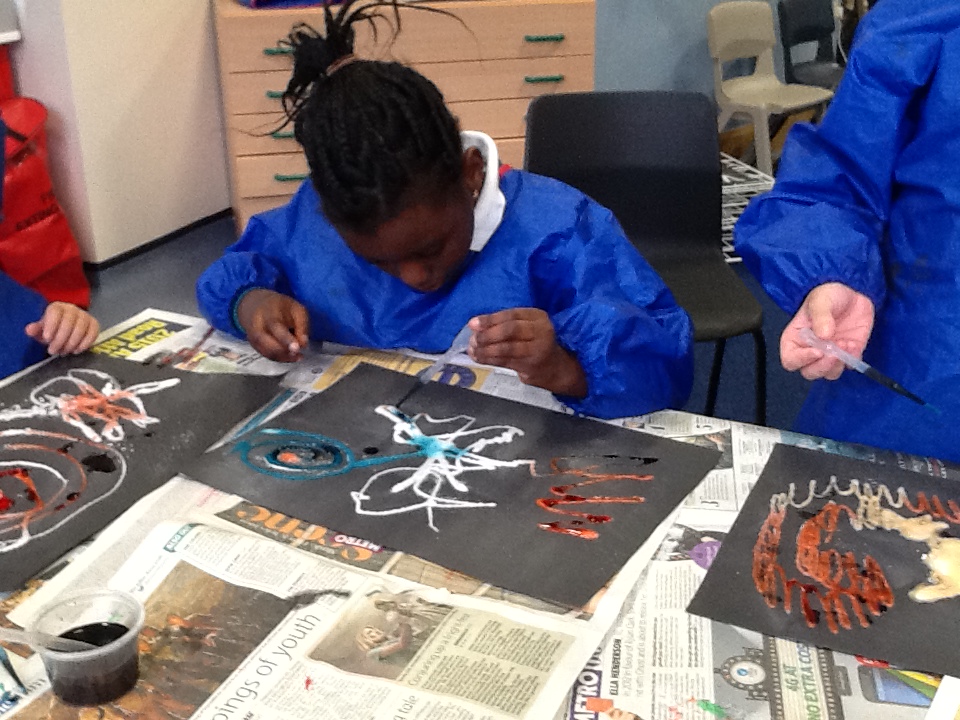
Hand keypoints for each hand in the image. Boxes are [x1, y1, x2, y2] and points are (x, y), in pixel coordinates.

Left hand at [25, 302, 99, 355]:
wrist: (66, 329)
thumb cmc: (52, 330)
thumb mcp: (41, 330)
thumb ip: (35, 330)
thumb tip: (29, 330)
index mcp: (57, 308)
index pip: (55, 312)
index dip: (51, 325)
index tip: (47, 338)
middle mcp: (72, 309)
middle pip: (69, 321)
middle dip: (61, 339)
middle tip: (53, 351)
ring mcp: (85, 316)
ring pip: (81, 327)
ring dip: (72, 342)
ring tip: (64, 352)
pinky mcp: (94, 324)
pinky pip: (93, 332)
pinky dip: (85, 343)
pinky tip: (77, 350)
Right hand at [236, 289, 308, 361]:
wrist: (255, 304)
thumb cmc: (280, 307)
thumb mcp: (296, 308)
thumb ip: (302, 325)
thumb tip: (303, 344)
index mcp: (269, 313)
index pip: (276, 327)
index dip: (287, 339)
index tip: (298, 347)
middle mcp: (257, 326)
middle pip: (267, 343)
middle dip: (284, 352)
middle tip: (299, 354)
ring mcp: (253, 336)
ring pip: (267, 352)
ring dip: (283, 357)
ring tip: (297, 356)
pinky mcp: (253, 344)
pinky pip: (266, 355)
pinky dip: (279, 358)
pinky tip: (290, 357)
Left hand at [468, 308, 586, 396]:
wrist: (555, 367)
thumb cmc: (535, 342)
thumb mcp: (526, 326)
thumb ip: (505, 324)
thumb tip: (475, 325)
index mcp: (537, 316)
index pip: (511, 315)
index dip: (490, 319)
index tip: (473, 324)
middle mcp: (541, 331)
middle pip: (511, 330)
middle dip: (488, 334)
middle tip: (473, 339)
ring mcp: (537, 349)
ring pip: (507, 348)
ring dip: (486, 350)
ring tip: (473, 350)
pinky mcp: (531, 366)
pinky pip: (506, 361)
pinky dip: (489, 360)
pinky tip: (479, 358)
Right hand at [781, 282, 874, 379]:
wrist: (852, 289)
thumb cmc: (827, 294)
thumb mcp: (820, 301)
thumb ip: (821, 316)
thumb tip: (824, 336)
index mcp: (795, 340)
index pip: (790, 360)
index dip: (802, 359)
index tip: (818, 350)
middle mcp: (810, 351)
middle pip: (810, 372)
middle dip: (822, 366)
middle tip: (833, 352)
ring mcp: (830, 354)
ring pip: (829, 374)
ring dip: (838, 364)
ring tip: (845, 343)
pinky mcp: (849, 354)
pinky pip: (850, 366)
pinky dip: (852, 359)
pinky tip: (853, 343)